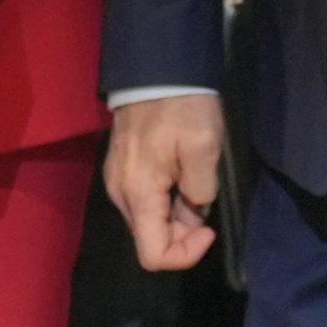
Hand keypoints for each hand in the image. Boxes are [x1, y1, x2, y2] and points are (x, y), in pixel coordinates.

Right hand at [107, 94, 227, 273]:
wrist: (155, 70)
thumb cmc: (181, 107)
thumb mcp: (204, 147)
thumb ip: (201, 189)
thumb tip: (195, 208)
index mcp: (139, 194)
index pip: (153, 256)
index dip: (185, 254)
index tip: (208, 228)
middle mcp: (121, 195)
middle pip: (150, 240)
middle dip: (183, 234)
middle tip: (205, 202)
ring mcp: (118, 182)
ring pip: (148, 222)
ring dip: (175, 217)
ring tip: (195, 185)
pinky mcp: (122, 171)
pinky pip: (144, 202)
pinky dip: (166, 202)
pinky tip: (181, 177)